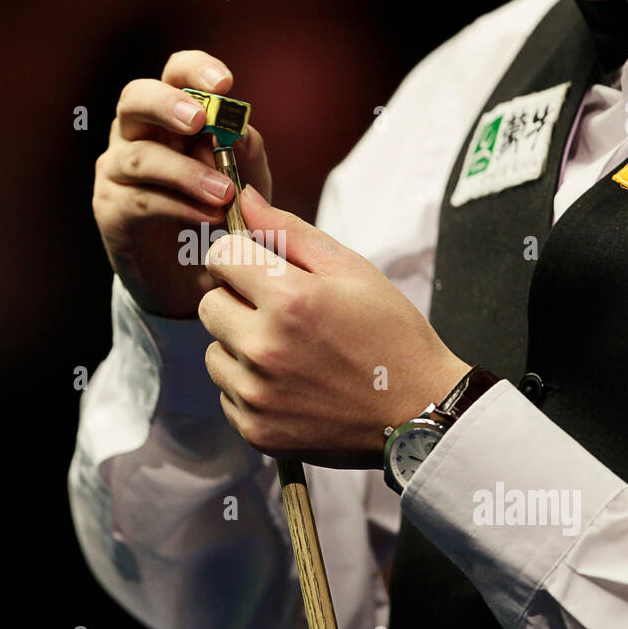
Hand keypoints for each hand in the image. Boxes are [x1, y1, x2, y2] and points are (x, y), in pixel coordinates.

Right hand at [92, 50, 272, 318]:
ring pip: (140, 156)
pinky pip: (139, 200)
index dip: (195, 69)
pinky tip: (208, 217)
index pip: (174, 74)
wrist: (192, 279)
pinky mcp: (110, 210)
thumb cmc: (219, 219)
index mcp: (170, 116)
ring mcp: (117, 171)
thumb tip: (239, 130)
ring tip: (225, 194)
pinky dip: (179, 207)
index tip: (224, 83)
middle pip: (135, 98)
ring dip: (187, 173)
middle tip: (200, 121)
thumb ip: (246, 155)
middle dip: (167, 104)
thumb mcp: (247, 185)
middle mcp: (135, 134)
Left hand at [199, 185, 470, 468]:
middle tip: (280, 312)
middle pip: (208, 304)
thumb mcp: (351, 269)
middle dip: (237, 300)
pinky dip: (249, 385)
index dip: (241, 257)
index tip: (263, 268)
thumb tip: (245, 199)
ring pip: (213, 350)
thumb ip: (290, 231)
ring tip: (288, 351)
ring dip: (239, 345)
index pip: (221, 257)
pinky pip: (226, 392)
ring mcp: (256, 394)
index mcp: (289, 300)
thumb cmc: (391, 333)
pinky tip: (290, 383)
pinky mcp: (255, 429)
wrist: (419, 410)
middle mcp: (264, 348)